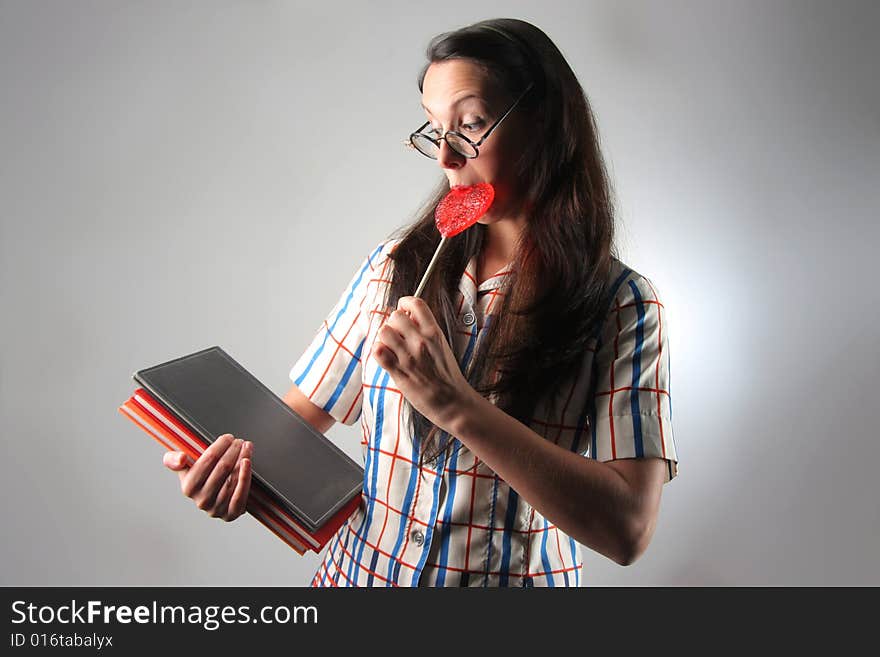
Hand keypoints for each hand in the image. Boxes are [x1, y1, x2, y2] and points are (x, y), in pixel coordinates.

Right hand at [163, 434, 252, 521]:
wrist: (217, 500)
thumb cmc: (203, 479)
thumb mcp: (185, 469)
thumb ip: (174, 460)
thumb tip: (181, 458)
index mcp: (188, 487)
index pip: (208, 460)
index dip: (220, 446)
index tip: (228, 437)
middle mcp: (202, 500)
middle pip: (223, 467)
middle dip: (233, 450)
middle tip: (239, 441)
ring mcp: (217, 508)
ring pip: (233, 478)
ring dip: (243, 458)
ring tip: (247, 447)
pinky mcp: (231, 514)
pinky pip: (241, 494)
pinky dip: (245, 476)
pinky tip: (248, 462)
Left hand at [371, 296, 472, 430]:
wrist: (453, 402)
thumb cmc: (447, 376)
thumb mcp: (442, 346)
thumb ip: (426, 331)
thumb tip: (409, 318)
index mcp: (434, 333)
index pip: (415, 303)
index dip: (405, 303)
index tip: (403, 309)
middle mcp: (421, 341)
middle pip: (395, 316)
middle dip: (393, 323)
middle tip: (397, 334)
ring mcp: (408, 356)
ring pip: (384, 331)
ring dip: (385, 338)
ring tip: (392, 347)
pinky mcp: (398, 371)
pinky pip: (378, 351)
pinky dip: (378, 351)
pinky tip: (386, 357)